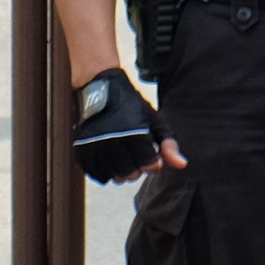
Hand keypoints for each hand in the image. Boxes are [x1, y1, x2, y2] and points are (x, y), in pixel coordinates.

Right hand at [72, 66, 181, 181]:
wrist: (101, 88)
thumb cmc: (133, 107)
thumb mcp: (156, 121)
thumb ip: (169, 144)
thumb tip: (182, 164)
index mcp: (135, 132)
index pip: (149, 165)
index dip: (153, 163)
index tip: (152, 154)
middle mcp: (114, 140)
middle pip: (130, 174)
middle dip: (138, 169)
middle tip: (137, 157)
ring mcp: (96, 144)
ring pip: (113, 176)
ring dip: (121, 173)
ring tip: (125, 160)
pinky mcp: (82, 147)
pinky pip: (95, 173)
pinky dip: (104, 173)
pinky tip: (111, 164)